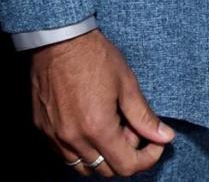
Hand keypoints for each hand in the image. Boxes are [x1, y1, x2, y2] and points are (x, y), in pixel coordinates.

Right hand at [31, 29, 173, 176]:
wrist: (59, 39)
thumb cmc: (95, 56)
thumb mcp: (126, 83)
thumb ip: (144, 116)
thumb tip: (165, 137)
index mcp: (98, 128)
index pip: (126, 166)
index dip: (147, 158)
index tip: (155, 144)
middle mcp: (74, 139)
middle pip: (105, 170)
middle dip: (125, 154)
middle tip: (131, 127)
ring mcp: (55, 137)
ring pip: (83, 166)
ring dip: (102, 155)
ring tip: (110, 125)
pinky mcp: (43, 130)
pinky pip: (65, 154)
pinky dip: (81, 148)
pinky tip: (89, 124)